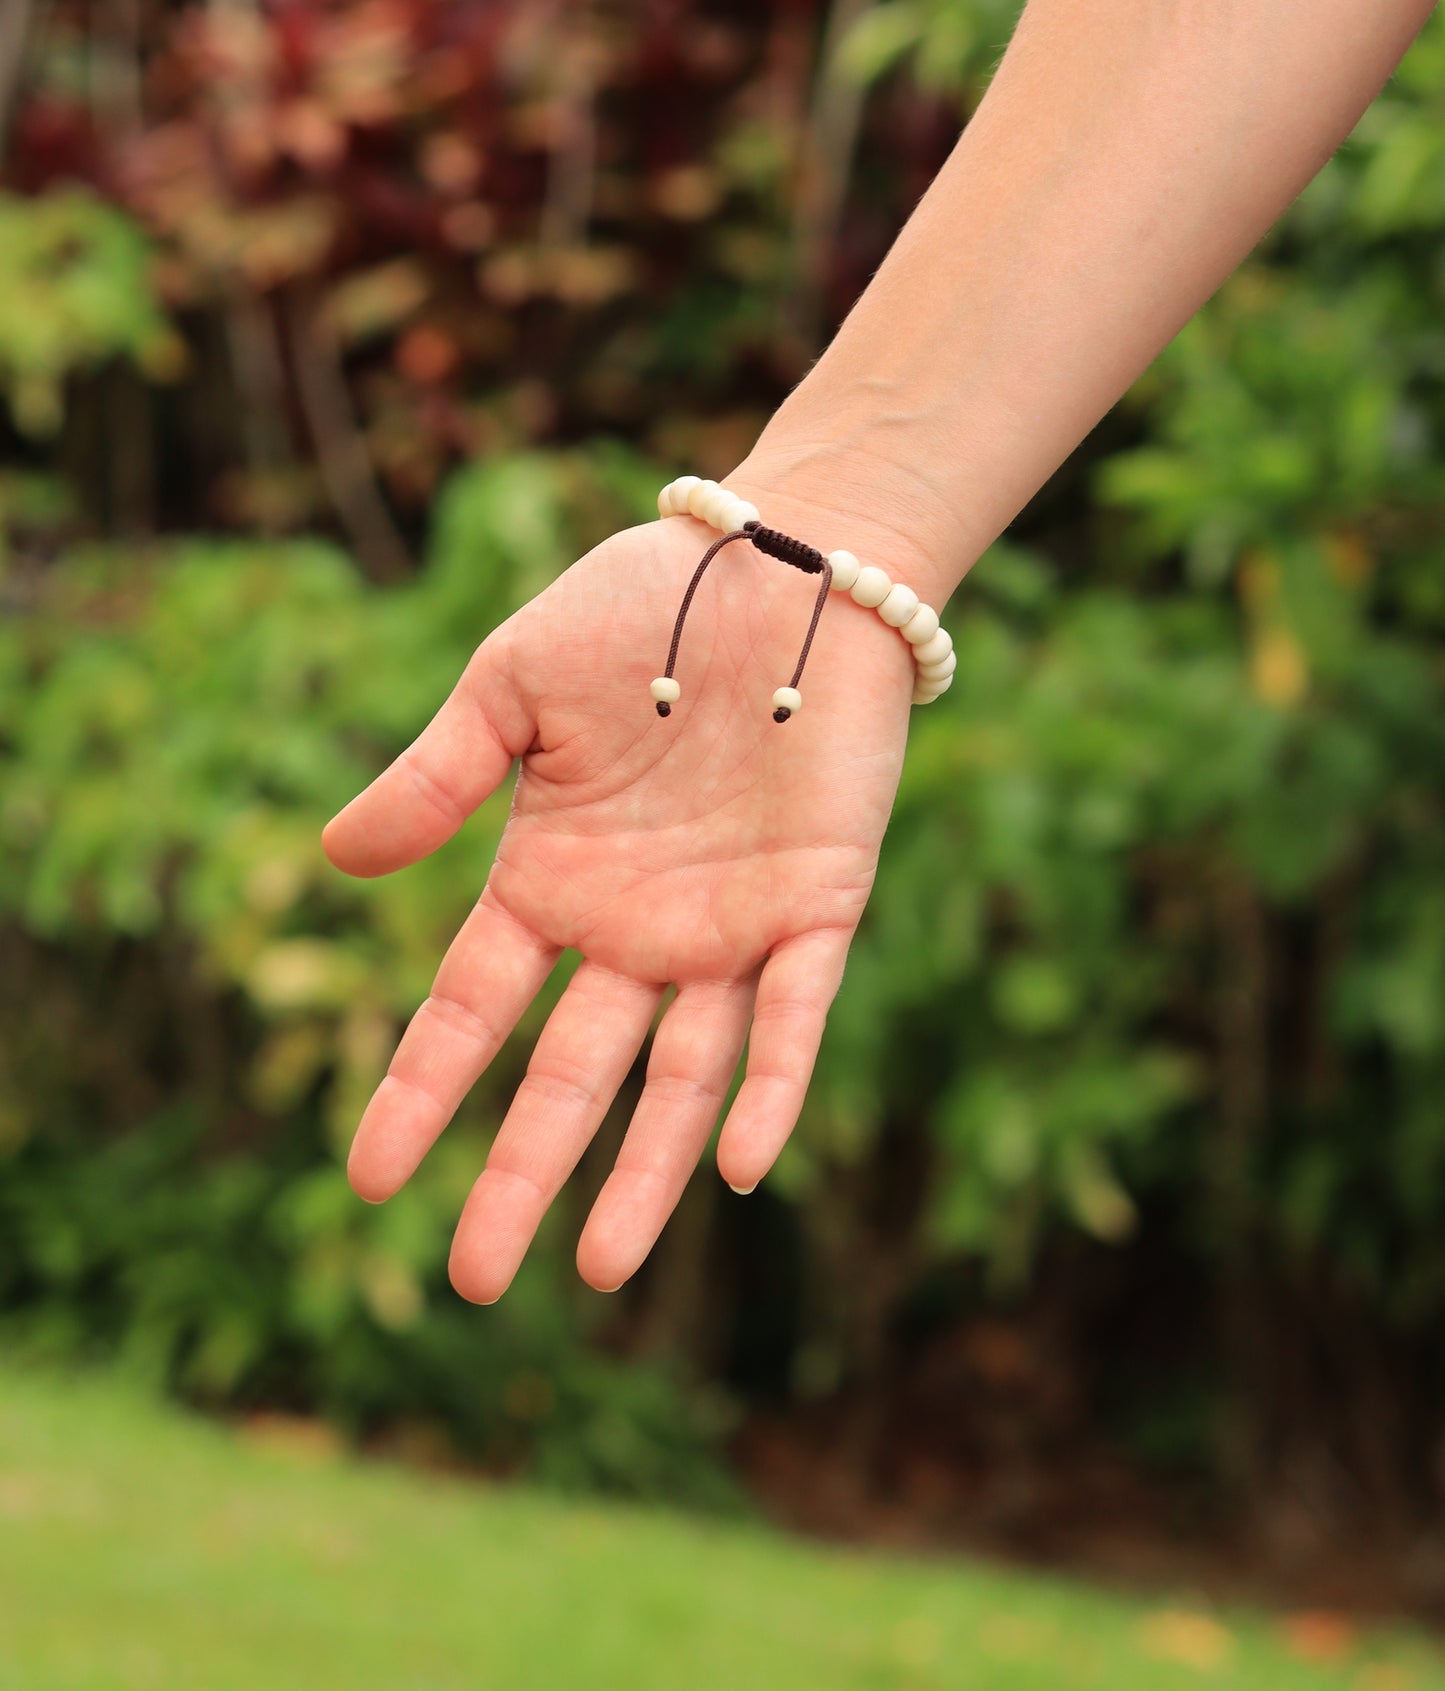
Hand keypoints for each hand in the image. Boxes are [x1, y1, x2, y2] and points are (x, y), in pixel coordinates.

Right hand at [322, 501, 915, 1301]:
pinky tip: (743, 1169)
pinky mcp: (818, 906)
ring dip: (646, 1172)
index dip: (423, 1092)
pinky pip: (795, 1017)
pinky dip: (772, 1088)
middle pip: (571, 1073)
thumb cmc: (641, 610)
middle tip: (475, 1281)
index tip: (368, 1181)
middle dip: (524, 1173)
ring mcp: (728, 928)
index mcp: (554, 879)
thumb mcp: (512, 685)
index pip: (473, 1010)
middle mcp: (636, 927)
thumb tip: (337, 858)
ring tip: (598, 1269)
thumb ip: (438, 775)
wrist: (782, 567)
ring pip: (684, 1076)